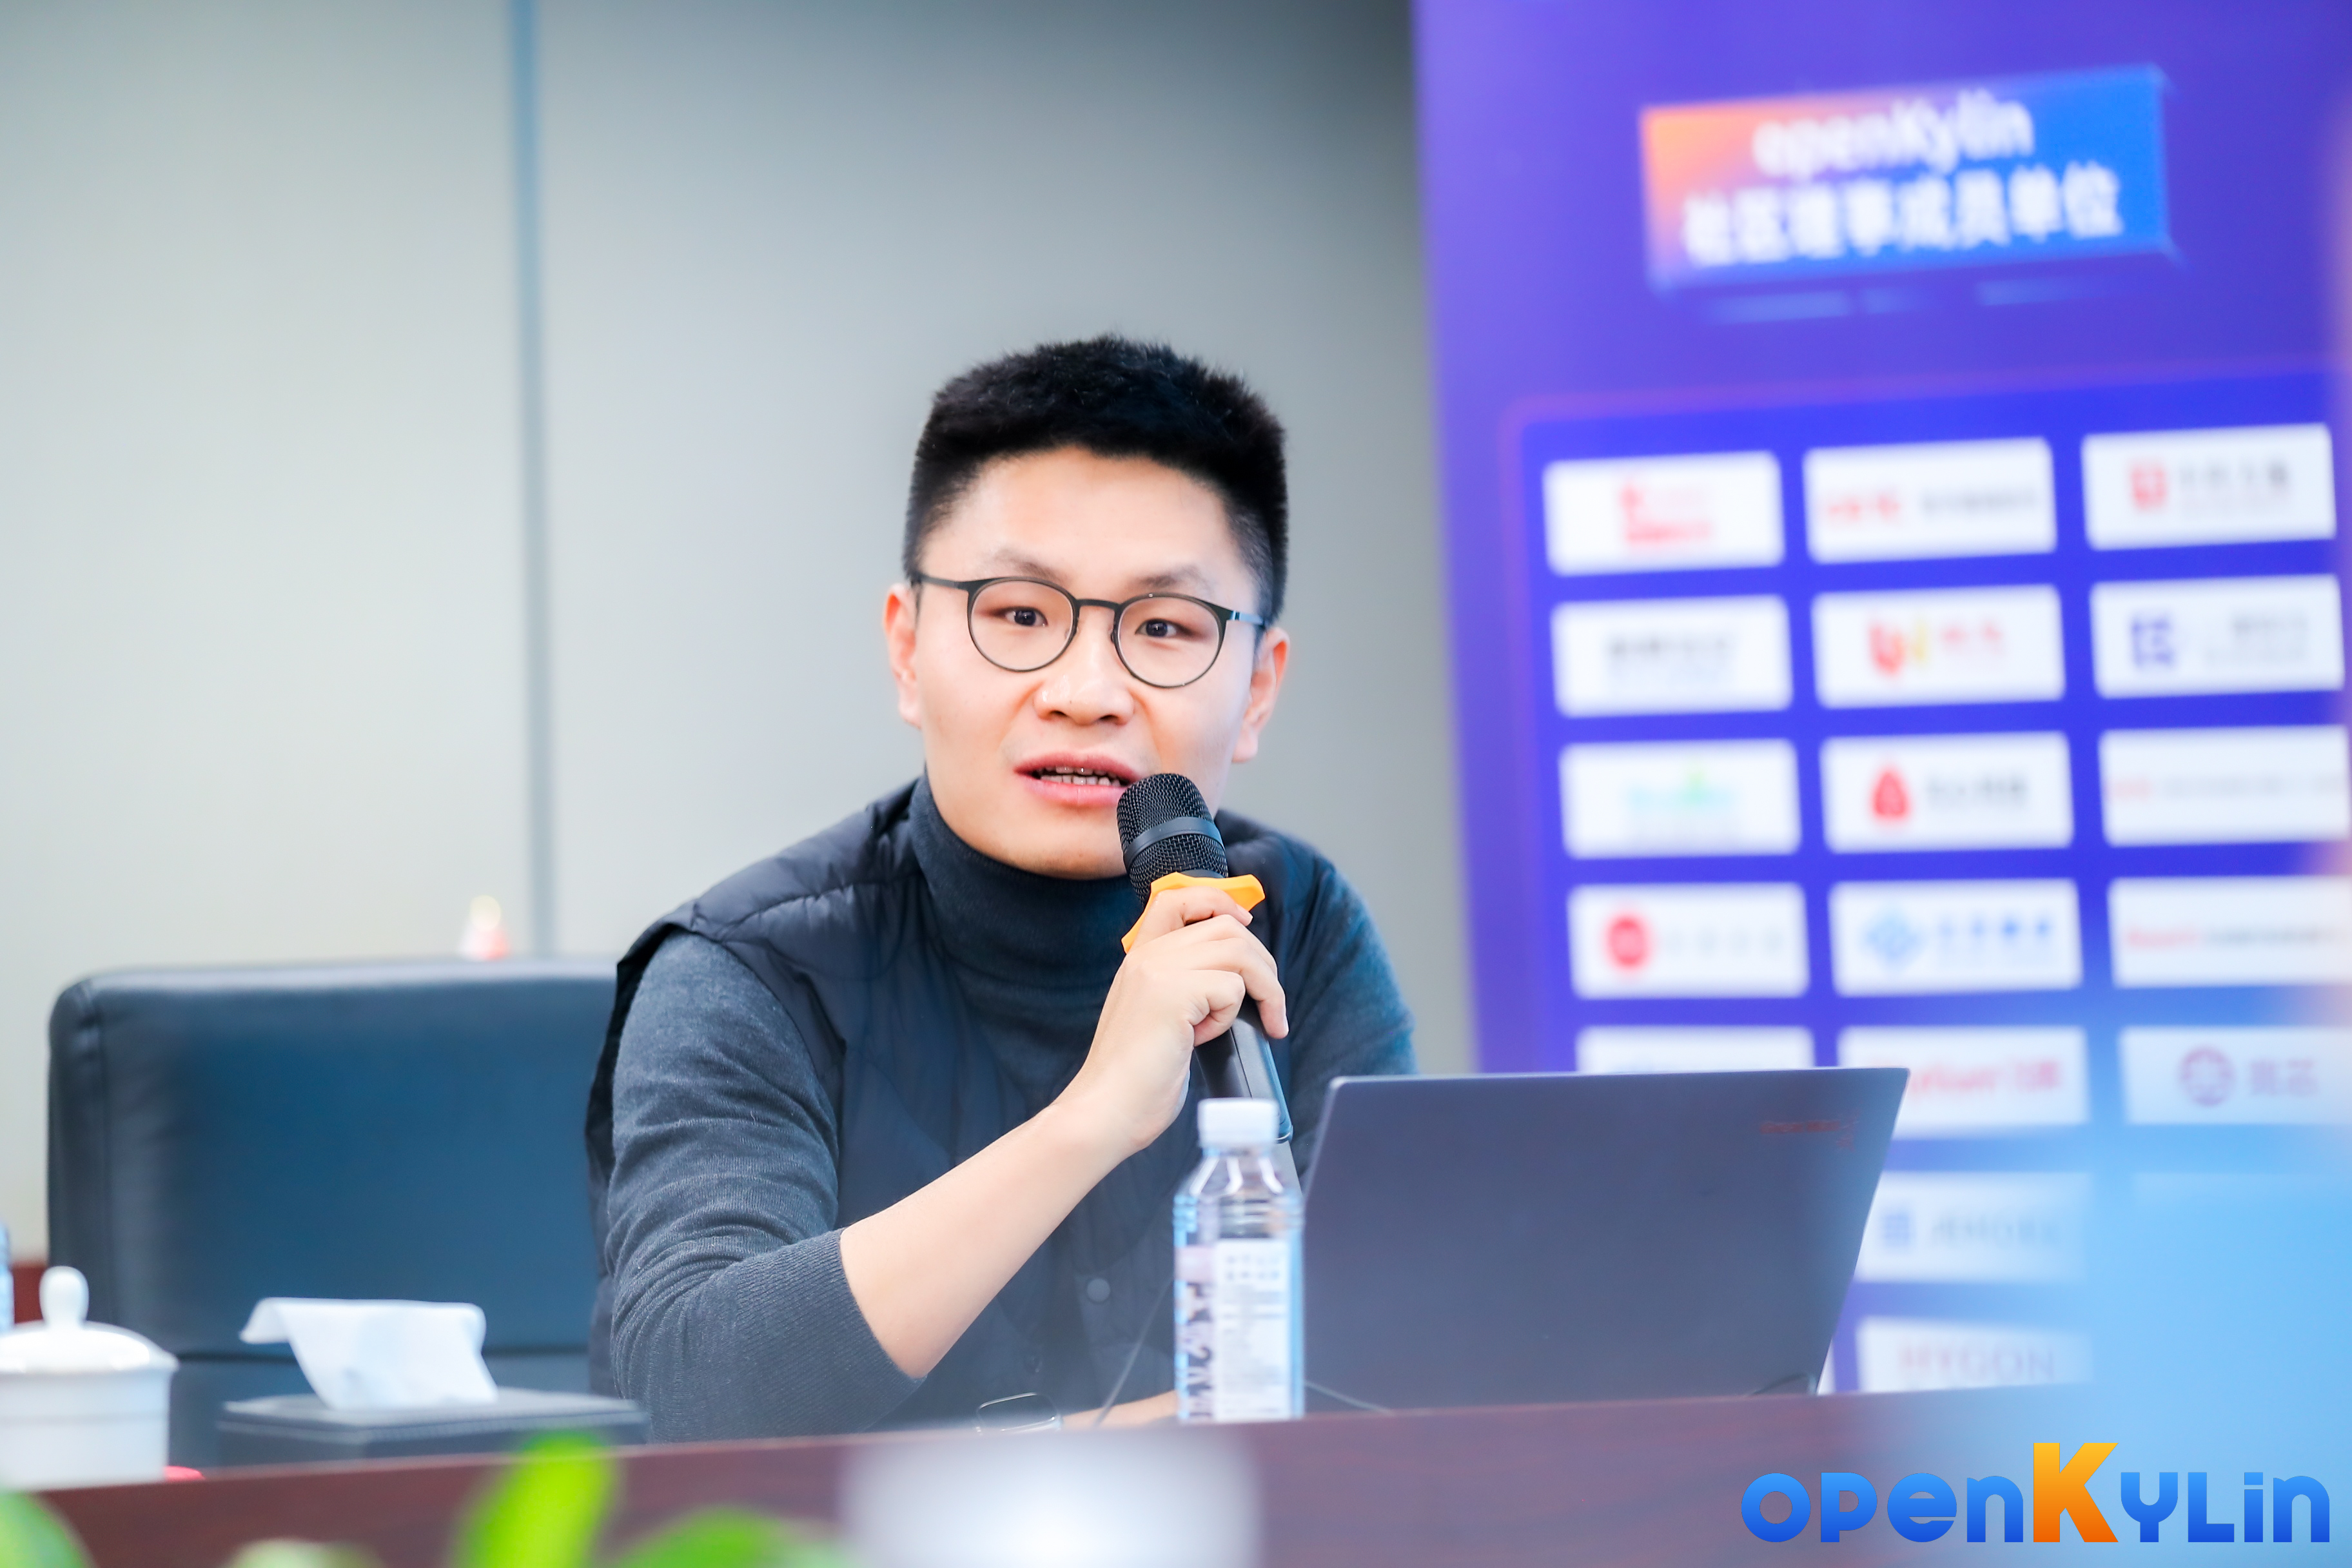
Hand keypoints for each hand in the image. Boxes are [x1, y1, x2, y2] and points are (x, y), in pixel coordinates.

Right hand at [1053, 885, 1288, 1158]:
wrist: (1108, 1110)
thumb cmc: (1137, 1077)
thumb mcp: (1158, 1016)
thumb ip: (1185, 986)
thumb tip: (1237, 977)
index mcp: (1140, 958)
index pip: (1179, 898)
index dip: (1220, 901)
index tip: (1245, 924)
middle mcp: (1148, 956)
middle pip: (1227, 927)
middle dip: (1263, 964)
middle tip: (1270, 1005)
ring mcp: (1159, 971)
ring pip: (1239, 953)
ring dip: (1262, 989)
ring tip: (1260, 1022)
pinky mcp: (1174, 994)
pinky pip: (1231, 988)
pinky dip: (1230, 1016)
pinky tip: (1203, 1040)